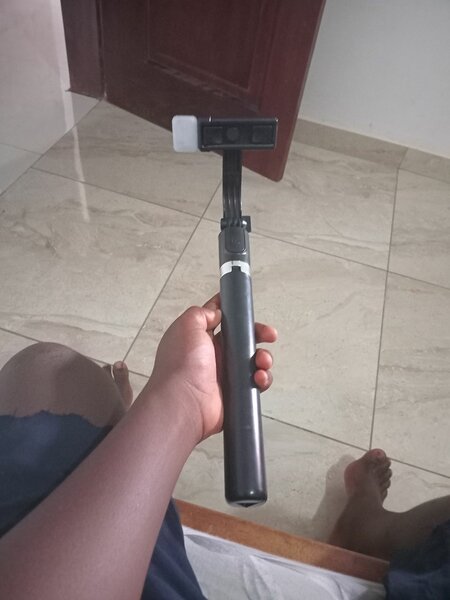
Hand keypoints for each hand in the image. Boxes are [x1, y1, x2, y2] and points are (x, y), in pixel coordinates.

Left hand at [146, 294, 276, 442]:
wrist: (185, 402)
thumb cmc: (181, 365)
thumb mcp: (187, 325)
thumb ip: (202, 313)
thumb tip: (217, 312)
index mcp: (199, 337)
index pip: (219, 318)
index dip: (233, 311)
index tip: (246, 309)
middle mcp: (212, 355)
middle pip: (242, 338)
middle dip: (258, 334)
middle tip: (269, 334)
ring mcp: (224, 374)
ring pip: (252, 361)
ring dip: (263, 358)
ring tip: (262, 361)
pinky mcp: (234, 392)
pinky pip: (255, 383)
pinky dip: (263, 379)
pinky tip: (259, 378)